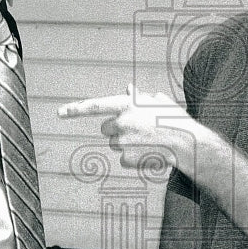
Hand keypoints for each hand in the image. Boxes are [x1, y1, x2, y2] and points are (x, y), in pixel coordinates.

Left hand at [58, 84, 191, 169]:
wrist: (187, 144)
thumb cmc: (174, 119)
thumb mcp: (158, 102)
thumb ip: (139, 97)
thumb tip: (129, 89)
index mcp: (127, 105)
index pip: (96, 106)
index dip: (76, 109)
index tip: (60, 112)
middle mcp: (121, 123)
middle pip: (106, 129)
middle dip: (117, 129)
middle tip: (138, 130)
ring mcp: (123, 143)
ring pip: (116, 144)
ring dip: (128, 143)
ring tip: (149, 141)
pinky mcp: (126, 159)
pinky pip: (124, 159)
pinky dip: (134, 157)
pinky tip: (149, 152)